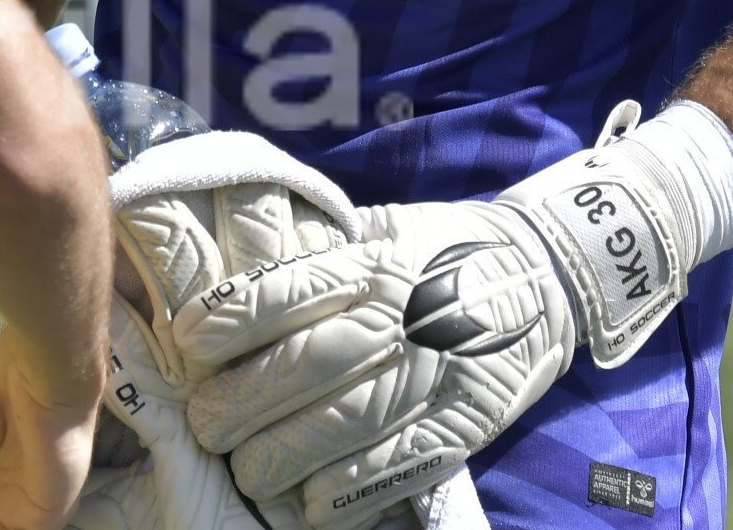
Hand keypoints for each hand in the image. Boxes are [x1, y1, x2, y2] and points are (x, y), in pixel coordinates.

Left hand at [100, 129, 499, 529]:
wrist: (546, 275)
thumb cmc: (440, 252)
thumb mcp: (381, 231)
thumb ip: (320, 256)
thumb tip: (231, 280)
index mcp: (378, 262)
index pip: (294, 290)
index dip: (234, 318)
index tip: (187, 341)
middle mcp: (407, 315)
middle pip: (312, 363)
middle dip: (245, 400)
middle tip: (204, 424)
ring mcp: (441, 370)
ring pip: (351, 421)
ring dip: (288, 454)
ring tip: (248, 472)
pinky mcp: (470, 421)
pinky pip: (405, 463)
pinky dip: (354, 489)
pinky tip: (312, 503)